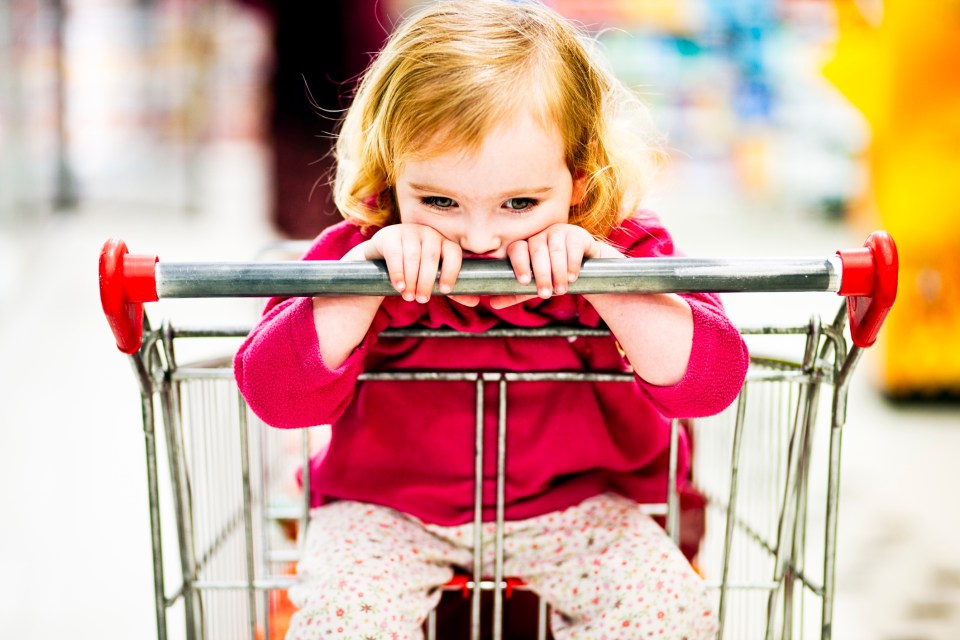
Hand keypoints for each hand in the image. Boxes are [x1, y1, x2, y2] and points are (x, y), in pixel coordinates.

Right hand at [353, 223, 465, 303]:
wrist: (382, 256)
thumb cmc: (415, 269)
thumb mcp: (433, 277)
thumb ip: (451, 288)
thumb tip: (474, 301)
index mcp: (444, 242)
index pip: (454, 253)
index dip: (451, 272)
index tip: (445, 291)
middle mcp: (429, 233)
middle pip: (432, 257)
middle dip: (427, 281)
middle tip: (422, 299)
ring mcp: (410, 231)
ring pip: (414, 257)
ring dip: (412, 280)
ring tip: (409, 296)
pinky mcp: (391, 235)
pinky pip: (396, 254)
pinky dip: (398, 273)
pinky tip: (399, 286)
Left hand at [489, 223, 616, 308]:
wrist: (584, 268)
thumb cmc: (553, 275)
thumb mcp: (534, 286)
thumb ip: (515, 293)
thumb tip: (493, 304)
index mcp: (525, 245)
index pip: (517, 249)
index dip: (519, 264)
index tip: (525, 282)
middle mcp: (539, 235)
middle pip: (537, 251)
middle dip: (541, 274)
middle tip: (546, 294)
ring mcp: (558, 231)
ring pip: (555, 250)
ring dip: (558, 272)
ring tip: (561, 290)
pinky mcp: (576, 234)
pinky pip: (572, 246)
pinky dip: (572, 263)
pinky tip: (572, 277)